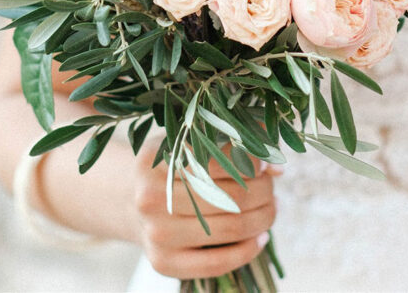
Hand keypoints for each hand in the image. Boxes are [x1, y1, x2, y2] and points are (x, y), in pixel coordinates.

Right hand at [133, 140, 280, 279]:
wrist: (132, 204)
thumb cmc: (172, 169)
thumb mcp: (191, 144)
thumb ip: (234, 146)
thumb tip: (276, 167)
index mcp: (157, 159)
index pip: (220, 159)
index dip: (253, 162)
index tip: (266, 165)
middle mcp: (151, 196)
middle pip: (232, 196)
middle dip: (264, 192)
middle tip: (271, 188)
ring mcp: (156, 232)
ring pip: (231, 228)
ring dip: (263, 219)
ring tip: (270, 209)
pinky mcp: (163, 262)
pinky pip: (218, 262)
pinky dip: (248, 251)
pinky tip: (260, 238)